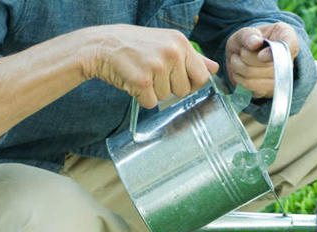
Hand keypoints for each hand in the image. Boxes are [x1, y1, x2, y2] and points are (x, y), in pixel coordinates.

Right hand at [80, 24, 218, 107]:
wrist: (102, 45)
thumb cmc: (136, 46)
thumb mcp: (166, 43)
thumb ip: (192, 57)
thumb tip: (214, 68)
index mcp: (180, 43)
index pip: (201, 77)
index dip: (190, 84)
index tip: (176, 80)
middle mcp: (172, 53)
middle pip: (184, 90)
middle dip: (170, 88)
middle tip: (153, 74)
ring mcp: (157, 67)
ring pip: (167, 98)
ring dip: (154, 92)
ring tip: (142, 74)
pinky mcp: (142, 82)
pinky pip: (151, 103)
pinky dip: (141, 98)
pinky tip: (133, 81)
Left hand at [225, 23, 299, 97]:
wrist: (241, 55)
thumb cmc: (247, 41)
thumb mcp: (245, 32)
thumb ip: (249, 35)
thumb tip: (255, 43)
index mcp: (287, 37)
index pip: (290, 47)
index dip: (272, 55)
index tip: (260, 55)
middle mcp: (288, 59)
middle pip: (268, 67)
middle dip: (247, 57)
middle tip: (242, 51)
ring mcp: (279, 78)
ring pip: (256, 79)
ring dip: (239, 67)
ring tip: (236, 59)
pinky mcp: (267, 91)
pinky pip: (250, 87)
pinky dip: (238, 78)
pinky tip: (238, 70)